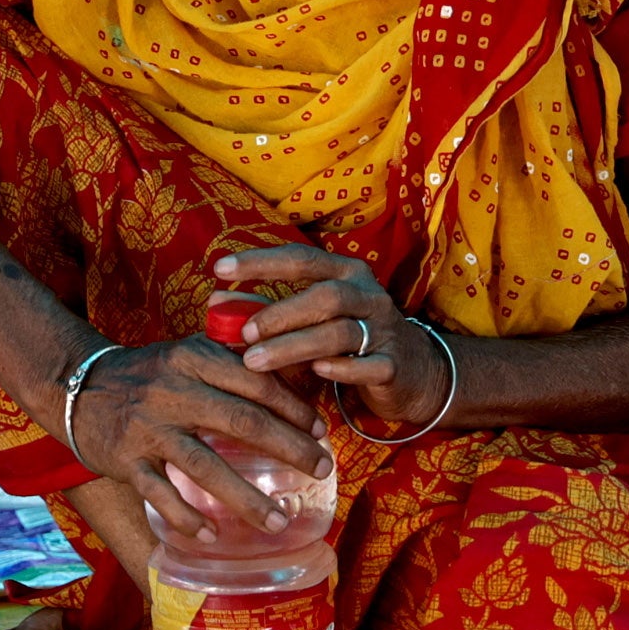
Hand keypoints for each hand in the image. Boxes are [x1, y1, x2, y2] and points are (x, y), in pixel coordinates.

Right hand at [63, 334, 327, 543]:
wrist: (77, 385)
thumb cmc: (147, 374)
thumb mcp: (186, 354)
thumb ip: (230, 366)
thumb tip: (291, 387)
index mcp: (192, 359)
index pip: (255, 382)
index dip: (293, 408)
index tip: (321, 431)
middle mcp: (172, 390)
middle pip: (240, 422)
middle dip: (289, 448)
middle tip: (322, 470)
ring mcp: (147, 427)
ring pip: (204, 466)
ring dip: (246, 497)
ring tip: (279, 520)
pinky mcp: (125, 459)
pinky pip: (161, 493)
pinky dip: (186, 516)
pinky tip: (213, 534)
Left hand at [216, 245, 455, 430]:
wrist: (413, 370)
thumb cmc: (350, 339)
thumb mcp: (312, 320)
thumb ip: (269, 311)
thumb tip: (215, 304)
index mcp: (345, 273)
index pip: (300, 259)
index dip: (260, 261)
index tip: (219, 268)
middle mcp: (367, 294)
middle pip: (323, 296)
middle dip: (278, 313)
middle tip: (242, 332)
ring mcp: (384, 329)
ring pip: (338, 332)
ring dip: (293, 345)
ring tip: (255, 360)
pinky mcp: (393, 365)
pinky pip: (368, 365)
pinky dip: (341, 368)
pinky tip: (316, 371)